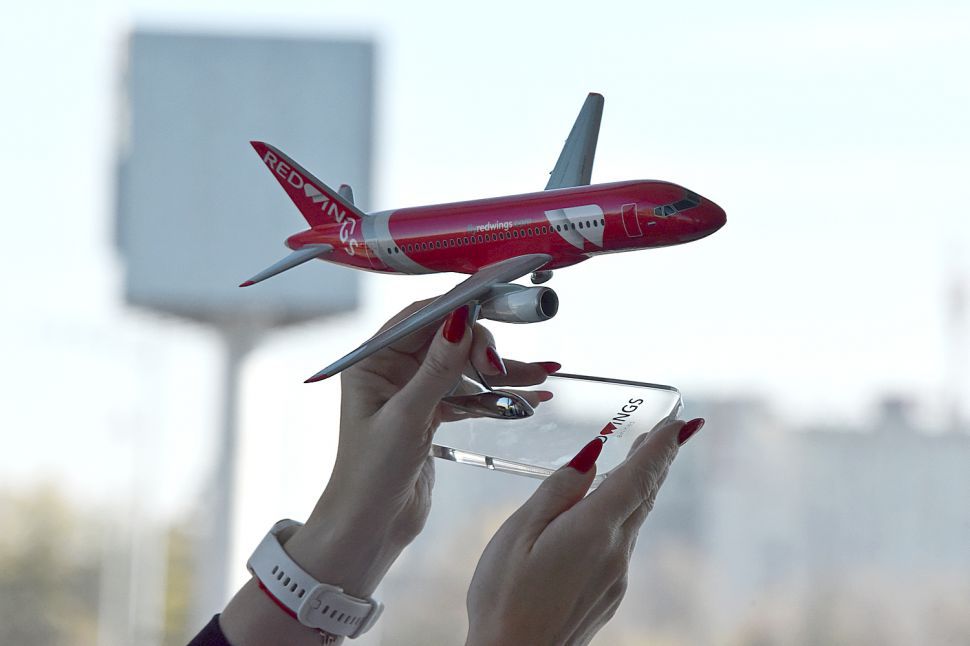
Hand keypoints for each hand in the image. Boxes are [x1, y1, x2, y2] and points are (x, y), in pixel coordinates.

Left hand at [285, 300, 554, 595]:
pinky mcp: (433, 414)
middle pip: (448, 337)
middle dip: (482, 346)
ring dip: (502, 372)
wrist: (370, 529)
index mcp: (373, 361)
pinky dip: (498, 397)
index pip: (421, 316)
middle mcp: (392, 369)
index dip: (460, 305)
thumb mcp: (407, 418)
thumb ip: (437, 368)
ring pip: (465, 367)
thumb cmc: (372, 475)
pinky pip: (471, 394)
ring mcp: (415, 391)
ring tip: (542, 374)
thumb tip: (463, 317)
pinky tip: (532, 397)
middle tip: (502, 368)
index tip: (498, 298)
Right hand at [465, 417, 705, 645]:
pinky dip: (624, 515)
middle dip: (658, 459)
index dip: (662, 446)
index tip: (682, 422)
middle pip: (645, 495)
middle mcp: (615, 552)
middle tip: (673, 431)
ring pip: (636, 519)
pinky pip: (622, 543)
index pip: (639, 476)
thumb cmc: (503, 598)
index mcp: (593, 530)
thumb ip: (557, 493)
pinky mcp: (609, 594)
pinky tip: (609, 512)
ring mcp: (616, 577)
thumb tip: (591, 458)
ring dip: (641, 486)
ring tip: (642, 459)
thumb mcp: (517, 533)